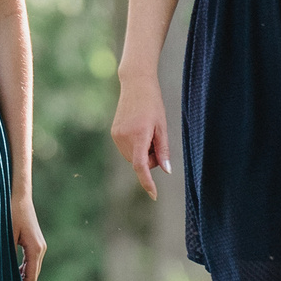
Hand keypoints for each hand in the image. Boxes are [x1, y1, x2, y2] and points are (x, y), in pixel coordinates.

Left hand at [9, 191, 47, 280]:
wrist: (19, 196)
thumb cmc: (10, 213)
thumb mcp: (6, 235)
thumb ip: (7, 254)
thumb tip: (4, 272)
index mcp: (34, 250)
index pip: (30, 277)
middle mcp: (41, 249)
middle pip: (33, 275)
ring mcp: (40, 245)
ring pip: (33, 268)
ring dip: (22, 277)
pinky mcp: (36, 242)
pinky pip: (31, 261)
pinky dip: (23, 269)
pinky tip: (12, 272)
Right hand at [110, 76, 170, 198]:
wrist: (135, 85)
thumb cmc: (153, 104)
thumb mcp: (162, 127)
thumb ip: (163, 150)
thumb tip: (166, 171)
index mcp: (139, 135)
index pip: (141, 165)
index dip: (147, 182)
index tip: (153, 195)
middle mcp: (124, 137)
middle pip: (139, 162)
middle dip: (150, 159)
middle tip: (157, 142)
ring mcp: (116, 135)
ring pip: (132, 157)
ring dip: (142, 153)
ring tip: (148, 133)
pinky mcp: (114, 133)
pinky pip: (126, 149)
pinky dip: (135, 147)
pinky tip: (139, 130)